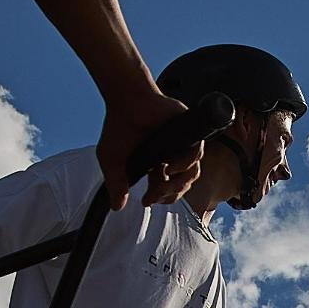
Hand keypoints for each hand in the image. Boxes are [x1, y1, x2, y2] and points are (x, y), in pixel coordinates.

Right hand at [96, 88, 201, 209]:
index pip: (168, 189)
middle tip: (154, 195)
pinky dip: (185, 163)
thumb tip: (116, 207)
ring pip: (192, 173)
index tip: (145, 201)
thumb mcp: (112, 161)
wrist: (126, 100)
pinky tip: (169, 166)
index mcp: (157, 164)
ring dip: (178, 183)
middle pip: (182, 185)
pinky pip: (196, 153)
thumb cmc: (118, 127)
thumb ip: (115, 184)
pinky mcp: (189, 131)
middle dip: (169, 195)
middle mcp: (172, 155)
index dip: (160, 198)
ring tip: (162, 180)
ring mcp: (182, 144)